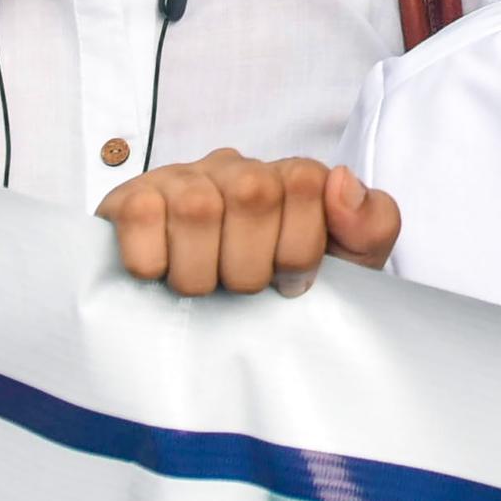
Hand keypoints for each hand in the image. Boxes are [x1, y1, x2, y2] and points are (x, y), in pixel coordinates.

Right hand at [101, 149, 397, 296]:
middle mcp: (234, 168)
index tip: (287, 282)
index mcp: (288, 178)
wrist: (201, 331)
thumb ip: (372, 225)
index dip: (299, 248)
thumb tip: (341, 181)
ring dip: (200, 272)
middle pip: (253, 193)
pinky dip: (152, 260)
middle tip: (241, 289)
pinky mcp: (128, 199)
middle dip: (250, 266)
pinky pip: (140, 215)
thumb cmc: (276, 293)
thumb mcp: (345, 268)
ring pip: (197, 208)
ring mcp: (180, 179)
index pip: (307, 183)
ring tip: (202, 288)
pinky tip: (160, 274)